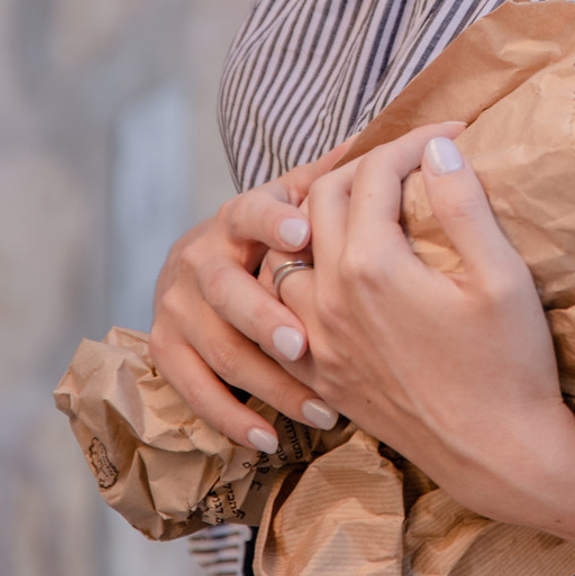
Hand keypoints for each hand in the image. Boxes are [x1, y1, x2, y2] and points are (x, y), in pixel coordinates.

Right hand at [148, 137, 376, 451]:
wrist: (204, 271)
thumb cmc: (277, 234)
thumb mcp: (300, 199)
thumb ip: (336, 175)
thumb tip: (406, 136)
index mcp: (237, 216)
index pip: (249, 209)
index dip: (272, 218)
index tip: (304, 232)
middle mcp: (199, 257)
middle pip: (224, 287)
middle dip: (264, 316)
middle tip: (305, 342)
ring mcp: (177, 306)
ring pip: (216, 348)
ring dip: (266, 381)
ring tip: (317, 407)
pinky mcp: (168, 350)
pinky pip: (194, 391)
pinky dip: (230, 417)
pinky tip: (269, 438)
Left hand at [274, 125, 574, 517]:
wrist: (500, 459)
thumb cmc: (511, 367)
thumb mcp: (502, 276)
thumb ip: (462, 204)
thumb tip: (438, 148)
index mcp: (373, 268)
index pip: (374, 173)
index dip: (413, 141)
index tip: (451, 135)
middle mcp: (330, 301)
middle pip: (321, 200)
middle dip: (364, 167)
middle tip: (411, 162)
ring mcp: (320, 343)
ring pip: (290, 255)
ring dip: (321, 219)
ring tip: (368, 208)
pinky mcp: (324, 375)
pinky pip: (286, 309)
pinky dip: (304, 276)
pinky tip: (339, 272)